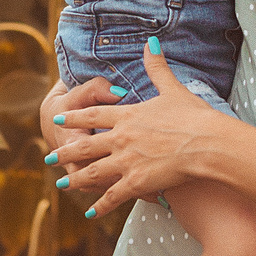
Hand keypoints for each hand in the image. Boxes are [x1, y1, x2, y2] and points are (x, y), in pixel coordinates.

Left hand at [48, 44, 226, 217]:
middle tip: (49, 157)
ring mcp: (126, 161)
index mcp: (128, 115)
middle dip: (66, 152)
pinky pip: (113, 196)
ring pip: (93, 172)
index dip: (74, 117)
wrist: (206, 143)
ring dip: (76, 179)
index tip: (58, 118)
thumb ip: (157, 67)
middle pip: (86, 145)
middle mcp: (121, 138)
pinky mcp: (136, 182)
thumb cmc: (194, 116)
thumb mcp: (173, 88)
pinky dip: (101, 205)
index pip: (93, 115)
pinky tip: (91, 212)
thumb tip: (150, 42)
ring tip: (62, 185)